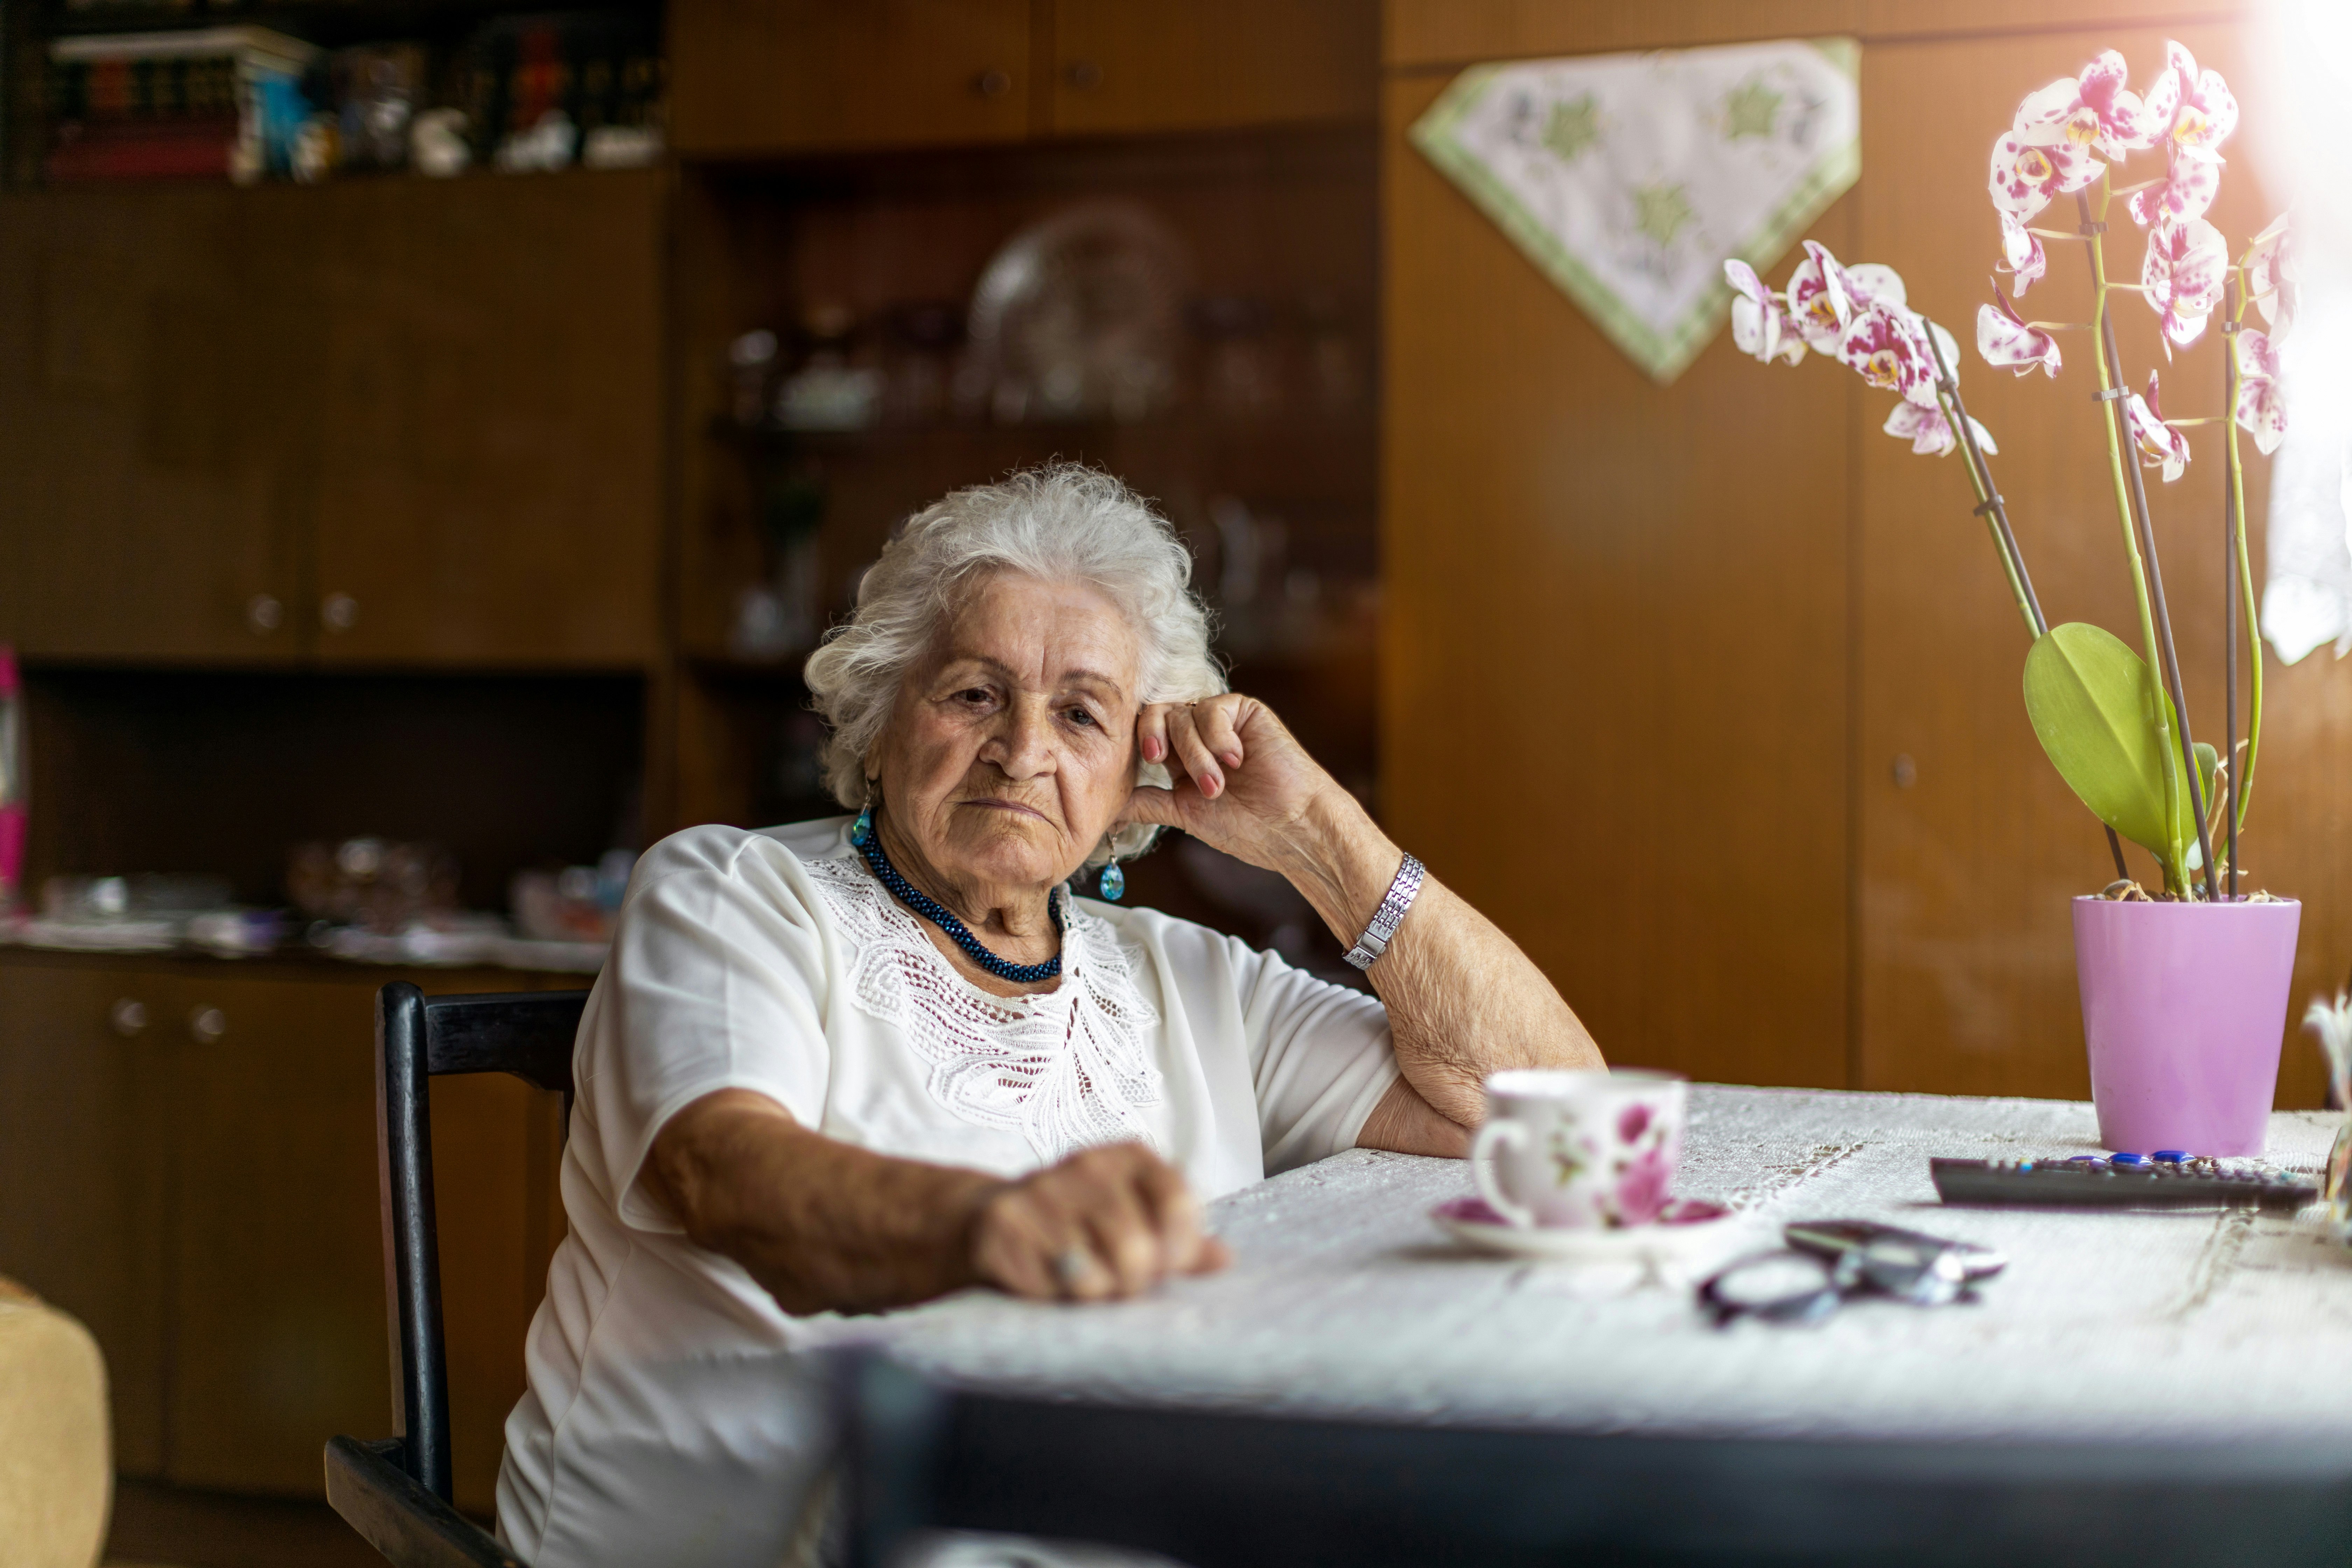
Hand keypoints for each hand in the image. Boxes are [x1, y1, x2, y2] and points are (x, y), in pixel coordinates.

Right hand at [970, 1141, 1229, 1300]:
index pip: (1178, 1200)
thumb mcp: (1136, 1220)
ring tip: (1086, 1282)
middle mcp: (1086, 1164)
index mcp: (1128, 1156)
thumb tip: (1223, 1260)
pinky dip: (1054, 1297)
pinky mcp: (1004, 1225)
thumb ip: (1181, 1243)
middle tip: (1122, 1283)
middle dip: (1134, 1282)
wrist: (990, 1218)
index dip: (1180, 1247)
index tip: (1168, 1266)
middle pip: (1135, 1247)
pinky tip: (1049, 1281)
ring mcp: (1041, 1191)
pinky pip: (1047, 1286)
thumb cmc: (1079, 1224)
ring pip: (1091, 1274)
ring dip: (1094, 1294)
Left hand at [1121, 694, 1358, 876]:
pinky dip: (1218, 737)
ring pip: (1183, 715)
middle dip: (1155, 736)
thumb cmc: (1247, 826)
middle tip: (1160, 760)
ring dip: (1195, 755)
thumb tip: (1107, 810)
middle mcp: (1199, 734)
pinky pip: (1213, 708)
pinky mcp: (1245, 711)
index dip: (1139, 742)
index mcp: (1181, 757)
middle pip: (1157, 713)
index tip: (1147, 763)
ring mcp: (1222, 721)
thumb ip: (1148, 804)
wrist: (1292, 827)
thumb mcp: (1185, 814)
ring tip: (1218, 787)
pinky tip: (1237, 761)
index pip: (1145, 733)